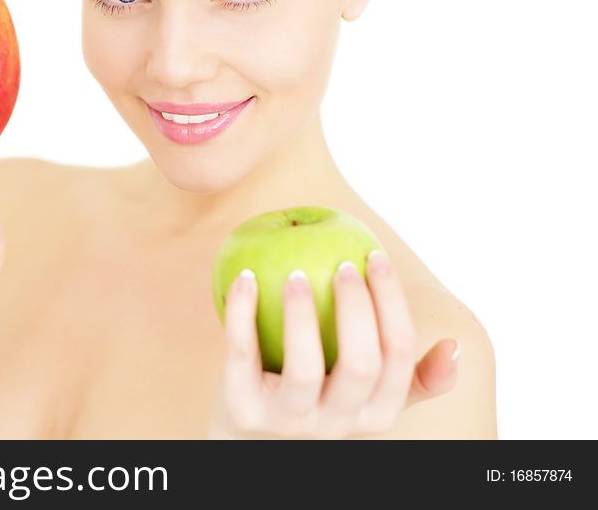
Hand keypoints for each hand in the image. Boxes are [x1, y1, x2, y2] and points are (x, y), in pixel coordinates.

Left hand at [208, 251, 458, 438]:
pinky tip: (244, 278)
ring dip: (302, 315)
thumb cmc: (317, 403)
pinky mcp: (243, 410)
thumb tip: (453, 345)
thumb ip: (411, 377)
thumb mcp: (367, 399)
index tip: (375, 256)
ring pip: (303, 369)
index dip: (391, 303)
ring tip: (295, 273)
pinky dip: (241, 313)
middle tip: (343, 263)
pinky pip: (241, 354)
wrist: (249, 439)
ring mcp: (288, 421)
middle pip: (360, 365)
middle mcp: (337, 424)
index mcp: (376, 414)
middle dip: (358, 308)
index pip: (396, 356)